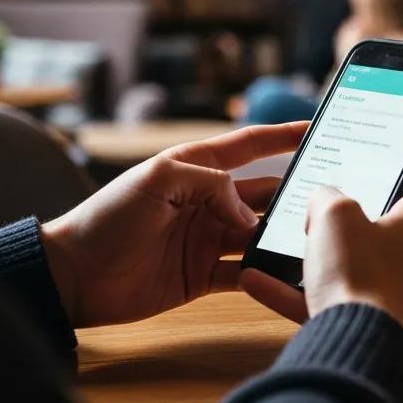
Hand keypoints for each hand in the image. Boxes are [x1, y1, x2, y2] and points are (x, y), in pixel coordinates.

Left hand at [40, 122, 307, 327]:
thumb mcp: (157, 180)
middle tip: (329, 195)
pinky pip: (245, 272)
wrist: (73, 276)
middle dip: (294, 192)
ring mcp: (207, 239)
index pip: (250, 146)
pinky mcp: (203, 275)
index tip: (317, 127)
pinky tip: (287, 272)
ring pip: (259, 234)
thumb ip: (210, 184)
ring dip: (283, 235)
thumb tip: (249, 214)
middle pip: (263, 193)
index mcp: (195, 168)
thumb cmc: (106, 218)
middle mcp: (207, 202)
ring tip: (314, 237)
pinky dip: (266, 272)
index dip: (283, 136)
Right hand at [241, 169, 402, 337]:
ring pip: (352, 268)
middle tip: (325, 209)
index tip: (391, 163)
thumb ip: (327, 197)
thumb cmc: (359, 274)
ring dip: (316, 259)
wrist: (357, 346)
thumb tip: (322, 203)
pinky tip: (258, 280)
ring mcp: (394, 295)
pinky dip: (294, 292)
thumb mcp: (333, 215)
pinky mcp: (369, 323)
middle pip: (386, 229)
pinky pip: (328, 301)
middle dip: (354, 220)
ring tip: (282, 246)